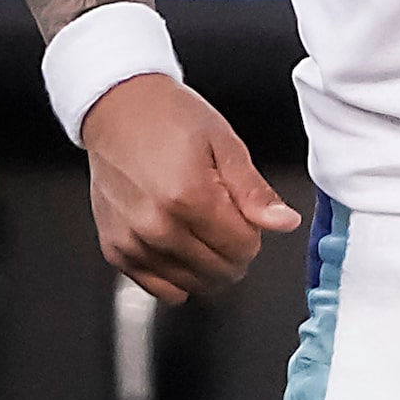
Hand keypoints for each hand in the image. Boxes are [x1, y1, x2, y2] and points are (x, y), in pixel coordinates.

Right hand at [82, 74, 299, 304]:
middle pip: (217, 270)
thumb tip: (284, 222)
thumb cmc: (170, 120)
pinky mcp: (115, 251)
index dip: (255, 236)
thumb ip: (254, 192)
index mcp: (189, 196)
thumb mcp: (226, 145)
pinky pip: (157, 288)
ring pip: (190, 285)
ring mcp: (132, 242)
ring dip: (208, 268)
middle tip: (231, 225)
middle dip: (235, 253)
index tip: (250, 219)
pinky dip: (178, 277)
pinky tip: (184, 250)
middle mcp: (156, 225)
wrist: (118, 112)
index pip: (241, 247)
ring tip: (207, 234)